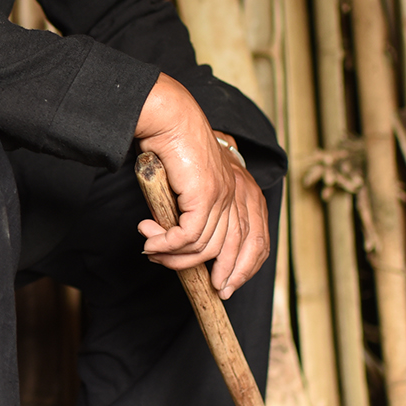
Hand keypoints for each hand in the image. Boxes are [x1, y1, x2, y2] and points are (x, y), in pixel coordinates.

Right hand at [134, 74, 269, 299]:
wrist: (170, 118)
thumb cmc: (173, 146)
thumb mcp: (186, 184)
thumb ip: (188, 210)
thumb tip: (174, 242)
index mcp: (239, 192)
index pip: (255, 240)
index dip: (243, 267)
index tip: (223, 284)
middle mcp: (236, 195)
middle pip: (233, 249)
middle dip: (216, 274)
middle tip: (195, 286)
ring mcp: (222, 196)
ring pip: (204, 245)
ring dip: (174, 255)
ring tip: (151, 250)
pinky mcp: (205, 194)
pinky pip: (188, 234)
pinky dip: (167, 243)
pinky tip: (151, 242)